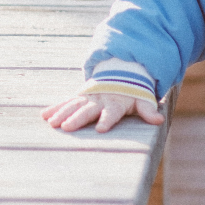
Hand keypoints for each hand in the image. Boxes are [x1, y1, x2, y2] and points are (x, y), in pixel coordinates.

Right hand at [41, 93, 164, 132]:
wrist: (121, 74)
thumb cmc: (133, 94)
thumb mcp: (143, 101)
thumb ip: (149, 111)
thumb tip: (160, 119)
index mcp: (116, 103)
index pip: (112, 113)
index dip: (107, 120)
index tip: (100, 129)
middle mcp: (100, 100)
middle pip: (88, 110)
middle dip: (77, 118)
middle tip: (66, 127)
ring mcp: (88, 98)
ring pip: (74, 105)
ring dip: (62, 114)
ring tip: (52, 123)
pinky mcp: (80, 97)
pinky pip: (66, 102)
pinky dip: (55, 108)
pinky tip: (44, 115)